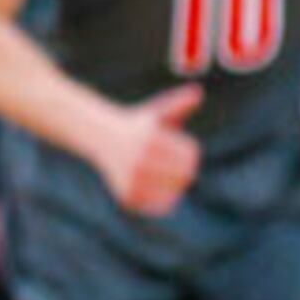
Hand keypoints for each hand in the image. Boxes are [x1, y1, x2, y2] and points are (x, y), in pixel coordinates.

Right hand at [88, 82, 202, 215]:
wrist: (101, 136)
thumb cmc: (138, 124)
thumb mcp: (157, 111)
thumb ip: (180, 103)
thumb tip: (198, 93)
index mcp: (151, 139)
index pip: (190, 155)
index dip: (190, 153)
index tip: (183, 151)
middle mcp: (140, 159)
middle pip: (184, 174)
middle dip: (184, 170)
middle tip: (178, 167)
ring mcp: (132, 179)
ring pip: (173, 192)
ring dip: (174, 186)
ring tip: (168, 178)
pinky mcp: (127, 195)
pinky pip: (158, 206)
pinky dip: (163, 200)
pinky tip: (158, 190)